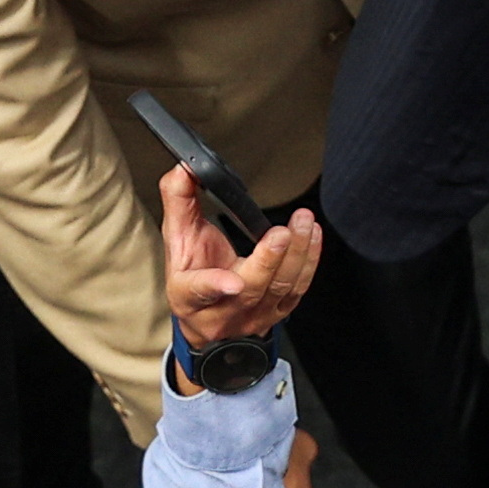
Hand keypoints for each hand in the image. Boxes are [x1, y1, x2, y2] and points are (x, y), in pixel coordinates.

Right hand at [160, 158, 321, 348]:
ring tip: (303, 222)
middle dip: (269, 260)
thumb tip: (185, 168)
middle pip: (251, 289)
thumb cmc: (191, 273)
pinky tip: (312, 235)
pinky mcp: (278, 312)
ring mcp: (254, 315)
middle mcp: (223, 311)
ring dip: (297, 253)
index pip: (199, 290)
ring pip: (281, 288)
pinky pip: (299, 288)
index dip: (216, 285)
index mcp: (188, 295)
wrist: (208, 318)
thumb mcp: (176, 238)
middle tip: (281, 233)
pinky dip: (309, 260)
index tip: (232, 282)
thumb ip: (178, 200)